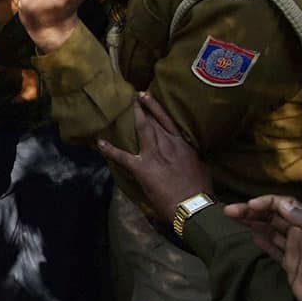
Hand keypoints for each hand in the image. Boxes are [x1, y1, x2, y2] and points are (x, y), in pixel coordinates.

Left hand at [97, 92, 209, 221]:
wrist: (192, 204)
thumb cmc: (200, 190)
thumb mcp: (201, 168)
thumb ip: (193, 158)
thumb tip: (192, 156)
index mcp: (181, 145)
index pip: (166, 120)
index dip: (155, 107)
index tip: (146, 96)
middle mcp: (167, 144)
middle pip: (152, 120)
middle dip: (142, 107)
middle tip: (133, 95)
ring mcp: (153, 155)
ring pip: (141, 129)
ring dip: (133, 117)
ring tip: (124, 107)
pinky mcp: (142, 168)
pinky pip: (122, 157)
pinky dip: (110, 150)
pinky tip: (100, 143)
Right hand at [224, 195, 301, 300]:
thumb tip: (283, 204)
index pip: (286, 206)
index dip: (267, 202)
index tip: (249, 206)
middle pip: (273, 216)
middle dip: (252, 211)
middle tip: (230, 210)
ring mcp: (295, 252)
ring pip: (269, 230)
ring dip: (252, 222)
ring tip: (233, 217)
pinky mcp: (291, 268)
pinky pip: (273, 250)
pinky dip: (262, 241)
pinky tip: (251, 236)